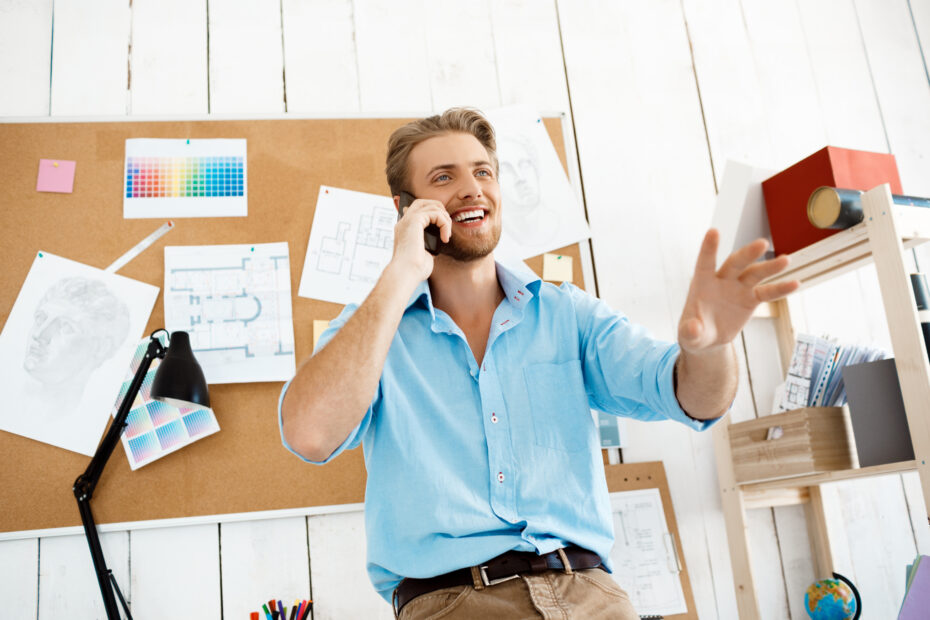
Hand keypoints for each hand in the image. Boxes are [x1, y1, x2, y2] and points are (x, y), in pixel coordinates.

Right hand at [390, 198, 451, 282]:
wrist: (406, 274)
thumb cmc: (414, 270)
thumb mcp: (424, 253)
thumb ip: (429, 242)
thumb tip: (439, 239)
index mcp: (404, 229)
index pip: (417, 211)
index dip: (432, 215)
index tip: (442, 231)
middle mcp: (404, 222)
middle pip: (424, 202)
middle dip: (440, 211)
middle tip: (446, 228)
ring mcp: (408, 220)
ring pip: (432, 205)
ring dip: (445, 219)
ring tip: (446, 235)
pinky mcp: (414, 220)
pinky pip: (436, 213)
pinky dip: (445, 224)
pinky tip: (445, 238)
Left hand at [678, 229, 798, 353]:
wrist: (708, 338)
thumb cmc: (694, 332)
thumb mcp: (689, 335)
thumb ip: (689, 331)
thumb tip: (693, 328)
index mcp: (702, 283)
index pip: (705, 262)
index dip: (709, 248)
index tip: (713, 231)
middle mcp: (722, 280)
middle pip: (735, 263)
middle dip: (748, 254)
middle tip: (763, 244)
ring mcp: (738, 288)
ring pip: (755, 273)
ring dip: (770, 267)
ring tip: (786, 260)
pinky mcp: (751, 299)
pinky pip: (767, 292)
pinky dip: (780, 289)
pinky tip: (795, 284)